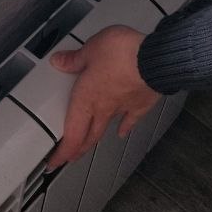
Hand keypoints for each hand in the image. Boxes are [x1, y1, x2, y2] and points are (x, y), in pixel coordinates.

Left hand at [46, 25, 160, 168]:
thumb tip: (59, 62)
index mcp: (85, 99)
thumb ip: (75, 59)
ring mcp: (122, 109)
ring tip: (90, 143)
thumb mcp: (91, 49)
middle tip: (70, 157)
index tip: (55, 162)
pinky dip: (125, 127)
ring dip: (96, 138)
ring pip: (105, 129)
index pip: (71, 135)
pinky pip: (130, 120)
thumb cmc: (122, 54)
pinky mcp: (140, 105)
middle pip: (87, 137)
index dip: (63, 152)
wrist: (155, 60)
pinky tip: (123, 131)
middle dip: (77, 149)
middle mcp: (103, 109)